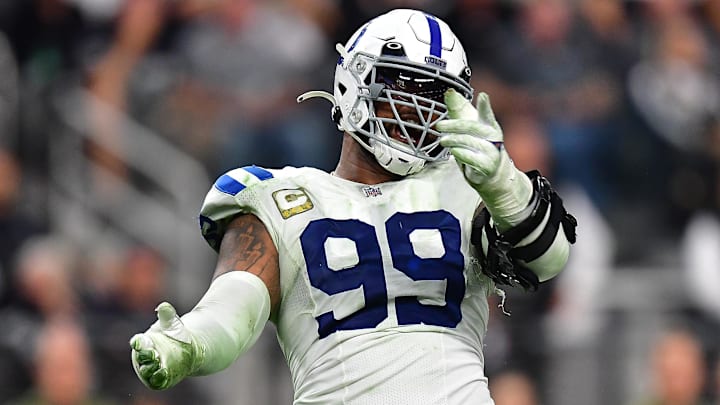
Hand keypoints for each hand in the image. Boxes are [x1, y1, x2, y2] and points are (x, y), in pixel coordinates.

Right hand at [130, 302, 198, 389]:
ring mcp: (151, 369)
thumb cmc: (174, 335)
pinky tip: (164, 373)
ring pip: (147, 370)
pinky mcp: (160, 379)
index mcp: (145, 342)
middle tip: (152, 352)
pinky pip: (157, 380)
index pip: (139, 342)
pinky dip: (159, 378)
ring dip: (150, 368)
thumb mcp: (172, 324)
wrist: (187, 349)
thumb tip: (164, 305)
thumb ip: (167, 316)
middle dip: (145, 355)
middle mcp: (145, 357)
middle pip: (142, 357)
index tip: (138, 340)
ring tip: (157, 362)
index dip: (138, 342)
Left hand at [437, 89, 532, 229]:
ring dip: (454, 140)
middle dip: (454, 125)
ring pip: (471, 142)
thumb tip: (449, 92)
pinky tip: (454, 151)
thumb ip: (459, 110)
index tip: (483, 96)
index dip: (485, 105)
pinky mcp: (488, 166)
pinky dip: (462, 154)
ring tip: (443, 140)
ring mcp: (492, 152)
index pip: (487, 114)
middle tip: (439, 126)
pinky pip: (473, 159)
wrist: (493, 173)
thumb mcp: (469, 127)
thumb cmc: (479, 147)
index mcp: (489, 125)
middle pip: (473, 128)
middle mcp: (492, 137)